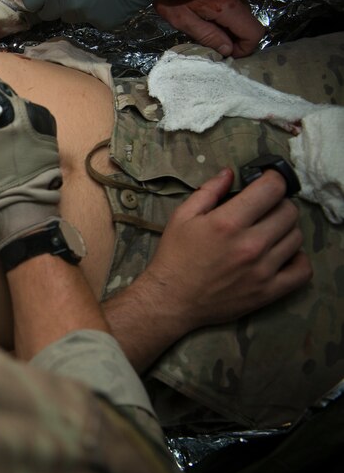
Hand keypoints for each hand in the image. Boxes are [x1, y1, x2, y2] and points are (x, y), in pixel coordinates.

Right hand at [144, 168, 311, 334]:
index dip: (272, 179)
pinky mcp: (268, 291)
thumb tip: (230, 173)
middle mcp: (250, 244)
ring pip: (296, 237)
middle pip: (289, 211)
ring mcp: (263, 270)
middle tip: (262, 209)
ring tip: (268, 232)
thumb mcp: (182, 217)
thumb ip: (208, 191)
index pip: (272, 189)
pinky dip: (297, 259)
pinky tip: (282, 255)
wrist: (171, 299)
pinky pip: (302, 270)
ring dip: (285, 229)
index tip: (266, 181)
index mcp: (228, 222)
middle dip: (277, 204)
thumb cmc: (174, 256)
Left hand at [155, 0, 264, 56]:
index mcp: (228, 6)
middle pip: (248, 24)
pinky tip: (207, 9)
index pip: (254, 33)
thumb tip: (227, 50)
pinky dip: (226, 12)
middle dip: (233, 37)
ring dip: (229, 24)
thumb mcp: (183, 20)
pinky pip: (236, 2)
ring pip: (242, 14)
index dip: (244, 48)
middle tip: (211, 39)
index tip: (227, 52)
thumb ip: (208, 36)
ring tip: (205, 22)